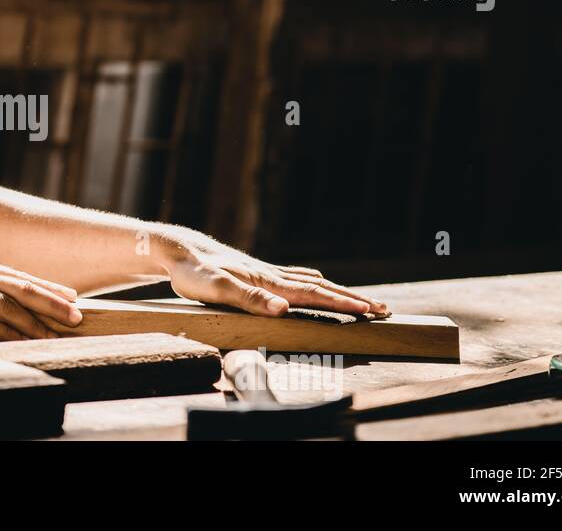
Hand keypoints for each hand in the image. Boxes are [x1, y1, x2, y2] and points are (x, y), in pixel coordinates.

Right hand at [0, 254, 83, 339]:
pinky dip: (12, 332)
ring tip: (61, 332)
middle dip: (54, 301)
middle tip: (78, 314)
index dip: (47, 286)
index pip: (18, 276)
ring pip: (12, 305)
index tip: (70, 295)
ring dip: (39, 320)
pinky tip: (28, 341)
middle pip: (23, 287)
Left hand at [159, 234, 388, 317]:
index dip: (344, 304)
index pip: (315, 294)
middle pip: (322, 288)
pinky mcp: (256, 274)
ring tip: (361, 300)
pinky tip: (317, 282)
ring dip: (338, 292)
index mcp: (269, 282)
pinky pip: (295, 279)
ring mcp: (266, 273)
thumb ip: (249, 299)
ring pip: (311, 283)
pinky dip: (314, 283)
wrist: (177, 250)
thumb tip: (283, 309)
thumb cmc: (192, 273)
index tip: (371, 311)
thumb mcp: (215, 289)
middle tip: (384, 310)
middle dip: (353, 300)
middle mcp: (272, 275)